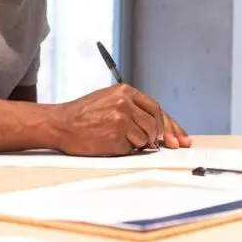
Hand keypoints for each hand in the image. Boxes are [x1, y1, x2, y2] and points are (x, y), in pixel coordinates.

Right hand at [49, 84, 189, 155]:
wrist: (60, 124)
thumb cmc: (83, 114)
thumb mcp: (108, 99)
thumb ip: (133, 108)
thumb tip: (159, 128)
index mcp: (125, 91)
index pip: (157, 108)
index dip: (171, 125)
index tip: (181, 138)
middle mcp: (125, 103)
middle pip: (156, 123)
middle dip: (160, 137)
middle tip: (160, 145)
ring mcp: (121, 120)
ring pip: (147, 138)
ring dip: (139, 144)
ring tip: (119, 139)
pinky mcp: (115, 136)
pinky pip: (133, 148)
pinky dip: (126, 150)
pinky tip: (111, 143)